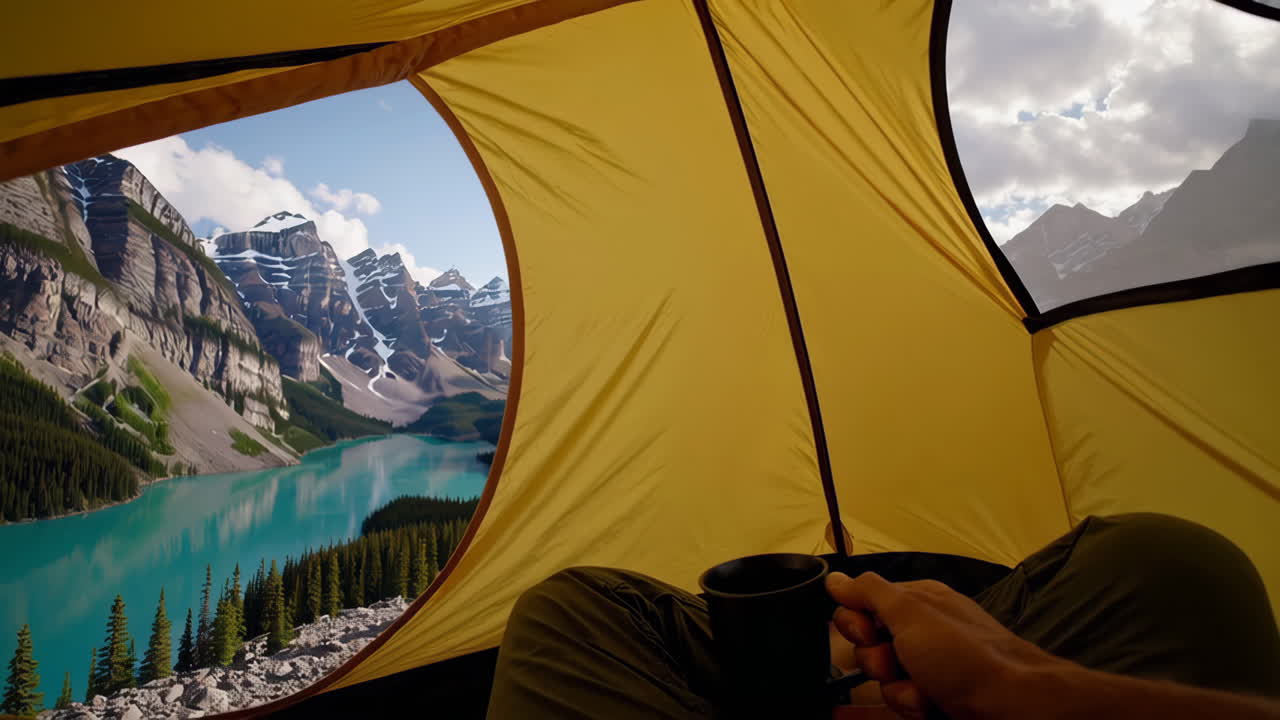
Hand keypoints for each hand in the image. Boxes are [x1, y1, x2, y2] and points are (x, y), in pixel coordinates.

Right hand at [826, 571, 1069, 718]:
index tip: (867, 632)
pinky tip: (872, 713)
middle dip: (876, 659)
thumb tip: (834, 577)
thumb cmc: (962, 654)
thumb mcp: (911, 611)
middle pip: (871, 645)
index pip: (864, 605)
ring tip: (921, 698)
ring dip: (895, 691)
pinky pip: (895, 705)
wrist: (1012, 707)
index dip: (857, 621)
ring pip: (884, 680)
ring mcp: (930, 672)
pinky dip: (884, 710)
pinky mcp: (933, 703)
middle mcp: (922, 635)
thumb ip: (869, 592)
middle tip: (897, 664)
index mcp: (918, 604)